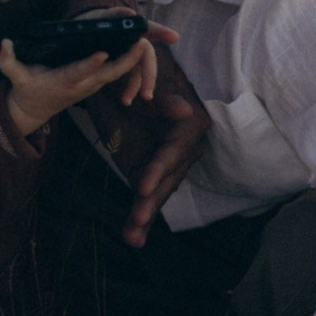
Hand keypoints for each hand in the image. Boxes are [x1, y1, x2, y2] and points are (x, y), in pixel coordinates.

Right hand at [0, 32, 155, 140]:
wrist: (34, 111)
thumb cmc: (26, 90)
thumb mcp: (15, 78)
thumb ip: (8, 62)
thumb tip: (4, 43)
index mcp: (62, 82)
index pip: (78, 72)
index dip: (90, 64)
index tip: (102, 53)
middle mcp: (80, 86)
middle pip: (107, 74)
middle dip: (125, 61)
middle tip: (140, 43)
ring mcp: (90, 87)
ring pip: (115, 74)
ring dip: (131, 61)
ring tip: (145, 40)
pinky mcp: (95, 84)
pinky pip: (115, 74)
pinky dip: (128, 63)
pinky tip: (138, 47)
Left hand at [122, 36, 204, 246]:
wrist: (127, 83)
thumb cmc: (140, 77)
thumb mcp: (149, 82)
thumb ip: (167, 99)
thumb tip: (185, 110)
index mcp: (187, 127)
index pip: (172, 152)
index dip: (158, 169)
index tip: (143, 186)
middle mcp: (183, 150)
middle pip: (166, 179)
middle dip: (151, 201)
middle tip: (137, 219)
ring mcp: (167, 166)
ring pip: (157, 194)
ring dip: (144, 217)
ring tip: (132, 237)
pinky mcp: (151, 175)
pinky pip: (147, 198)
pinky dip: (139, 220)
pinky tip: (133, 239)